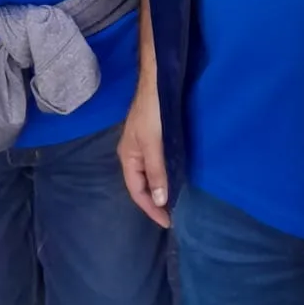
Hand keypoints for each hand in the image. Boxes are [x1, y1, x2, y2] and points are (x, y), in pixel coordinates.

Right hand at [118, 78, 169, 228]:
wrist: (156, 82)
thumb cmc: (152, 113)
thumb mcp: (154, 143)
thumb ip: (157, 171)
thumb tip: (159, 201)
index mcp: (128, 158)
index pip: (137, 191)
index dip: (151, 208)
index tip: (168, 222)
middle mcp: (132, 154)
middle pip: (141, 185)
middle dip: (155, 202)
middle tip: (174, 215)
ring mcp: (141, 145)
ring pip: (149, 174)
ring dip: (160, 189)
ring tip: (175, 202)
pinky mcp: (152, 137)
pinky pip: (156, 164)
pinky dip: (164, 175)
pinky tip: (174, 178)